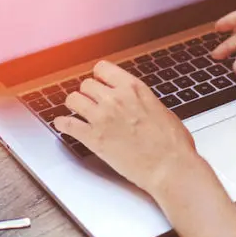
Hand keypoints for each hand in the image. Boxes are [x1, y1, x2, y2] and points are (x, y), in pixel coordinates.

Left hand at [54, 61, 206, 196]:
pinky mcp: (93, 139)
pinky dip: (62, 125)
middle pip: (86, 84)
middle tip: (90, 102)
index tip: (99, 82)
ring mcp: (102, 118)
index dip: (100, 77)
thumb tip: (137, 103)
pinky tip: (63, 125)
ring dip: (74, 105)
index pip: (103, 69)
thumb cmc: (173, 144)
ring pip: (73, 99)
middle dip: (88, 93)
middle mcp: (115, 99)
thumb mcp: (161, 110)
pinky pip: (67, 125)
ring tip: (76, 111)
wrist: (169, 167)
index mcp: (133, 88)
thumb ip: (142, 101)